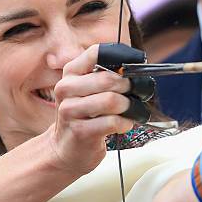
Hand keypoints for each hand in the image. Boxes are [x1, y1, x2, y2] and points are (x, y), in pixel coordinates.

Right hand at [47, 45, 133, 175]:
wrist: (65, 148)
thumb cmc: (83, 116)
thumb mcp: (88, 90)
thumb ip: (106, 75)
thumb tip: (136, 66)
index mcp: (71, 73)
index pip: (96, 53)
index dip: (121, 57)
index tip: (135, 66)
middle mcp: (66, 88)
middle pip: (107, 79)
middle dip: (128, 86)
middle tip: (135, 93)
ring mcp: (70, 110)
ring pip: (111, 100)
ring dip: (128, 106)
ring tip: (129, 110)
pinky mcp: (80, 131)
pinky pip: (113, 122)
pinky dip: (125, 122)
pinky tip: (123, 124)